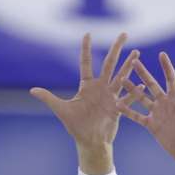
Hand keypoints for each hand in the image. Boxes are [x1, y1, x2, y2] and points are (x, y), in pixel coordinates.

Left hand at [30, 32, 137, 173]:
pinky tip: (142, 83)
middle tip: (124, 33)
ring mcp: (111, 96)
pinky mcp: (118, 107)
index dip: (86, 48)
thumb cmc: (75, 126)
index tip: (88, 33)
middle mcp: (100, 87)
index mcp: (87, 85)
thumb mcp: (61, 110)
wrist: (90, 142)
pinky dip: (135, 92)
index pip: (86, 62)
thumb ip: (48, 98)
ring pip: (121, 76)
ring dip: (129, 65)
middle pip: (109, 63)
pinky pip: (128, 97)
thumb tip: (32, 90)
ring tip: (136, 53)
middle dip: (116, 48)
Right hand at [117, 51, 174, 174]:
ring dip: (132, 89)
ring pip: (142, 98)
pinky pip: (137, 116)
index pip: (170, 79)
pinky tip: (118, 105)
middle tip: (134, 61)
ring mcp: (157, 114)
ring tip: (122, 79)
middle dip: (143, 73)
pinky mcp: (152, 125)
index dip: (166, 67)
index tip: (161, 54)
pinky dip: (128, 111)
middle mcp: (165, 104)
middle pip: (152, 85)